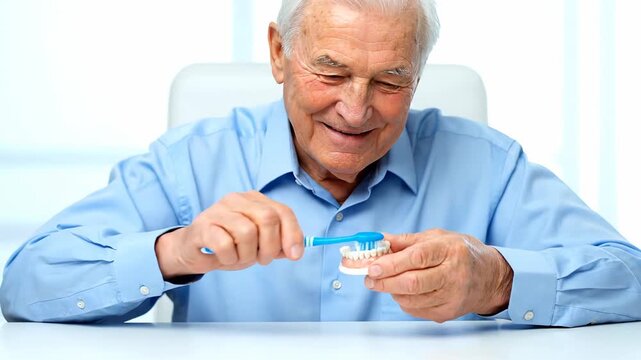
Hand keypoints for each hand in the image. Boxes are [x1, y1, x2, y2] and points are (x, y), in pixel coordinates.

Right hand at [155, 191, 303, 278]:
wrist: (192, 250)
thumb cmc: (229, 244)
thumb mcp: (258, 244)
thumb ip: (279, 245)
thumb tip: (295, 251)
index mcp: (255, 200)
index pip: (283, 211)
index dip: (293, 234)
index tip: (295, 255)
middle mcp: (237, 199)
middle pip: (268, 218)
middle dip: (270, 247)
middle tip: (261, 260)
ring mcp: (218, 210)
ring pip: (247, 232)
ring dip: (247, 255)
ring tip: (239, 258)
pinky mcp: (202, 226)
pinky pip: (225, 244)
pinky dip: (230, 258)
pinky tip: (224, 258)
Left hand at [364, 229, 512, 322]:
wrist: (490, 277)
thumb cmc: (462, 253)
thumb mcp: (437, 237)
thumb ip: (406, 240)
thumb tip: (379, 240)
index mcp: (450, 250)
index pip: (417, 258)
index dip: (392, 264)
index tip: (373, 266)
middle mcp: (453, 274)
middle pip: (413, 283)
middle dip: (385, 282)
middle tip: (370, 279)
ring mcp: (452, 296)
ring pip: (412, 299)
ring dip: (391, 291)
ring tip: (385, 282)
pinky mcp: (447, 312)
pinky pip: (416, 310)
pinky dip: (403, 300)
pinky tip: (402, 291)